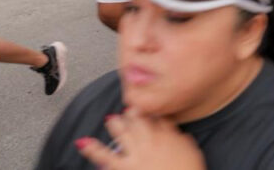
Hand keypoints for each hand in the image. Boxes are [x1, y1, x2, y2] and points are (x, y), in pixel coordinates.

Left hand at [76, 108, 204, 169]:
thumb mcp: (191, 150)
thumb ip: (181, 138)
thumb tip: (175, 133)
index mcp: (167, 135)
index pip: (157, 117)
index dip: (152, 111)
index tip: (149, 110)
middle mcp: (150, 141)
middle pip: (138, 120)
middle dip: (133, 113)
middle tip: (129, 109)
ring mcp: (136, 154)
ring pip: (122, 132)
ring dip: (116, 124)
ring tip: (111, 119)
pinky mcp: (124, 167)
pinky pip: (105, 156)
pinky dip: (93, 149)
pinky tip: (82, 143)